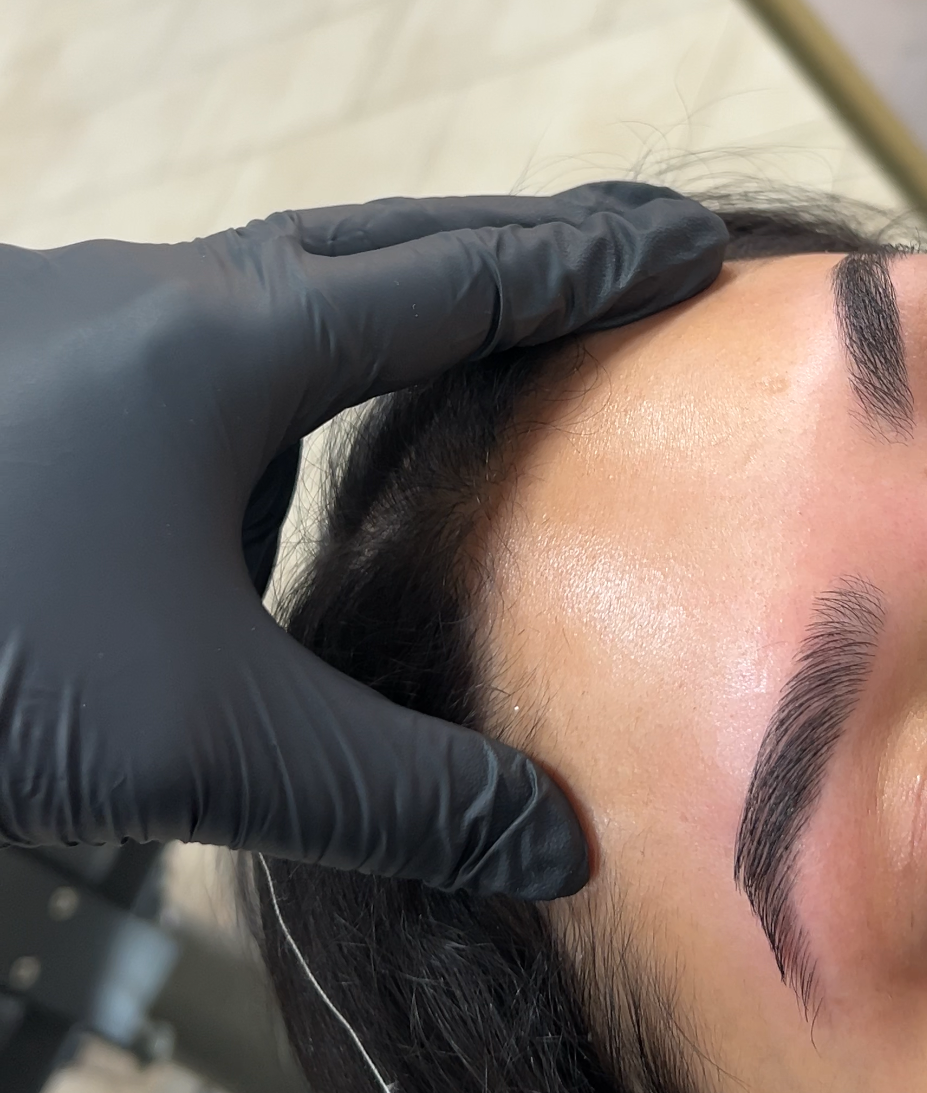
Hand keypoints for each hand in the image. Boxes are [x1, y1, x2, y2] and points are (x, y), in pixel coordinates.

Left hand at [0, 186, 725, 895]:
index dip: (590, 268)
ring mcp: (65, 321)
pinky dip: (267, 372)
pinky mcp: (9, 375)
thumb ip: (388, 796)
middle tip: (626, 242)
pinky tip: (248, 474)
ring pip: (261, 281)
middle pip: (376, 238)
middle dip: (512, 241)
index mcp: (232, 345)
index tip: (693, 242)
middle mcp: (155, 298)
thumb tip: (558, 853)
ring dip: (375, 295)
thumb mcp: (196, 738)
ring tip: (457, 353)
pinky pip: (181, 340)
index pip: (459, 283)